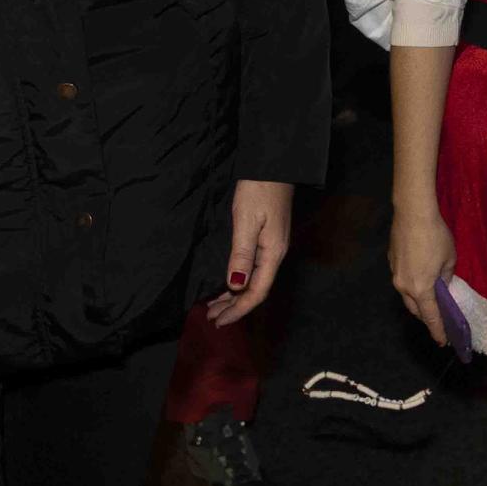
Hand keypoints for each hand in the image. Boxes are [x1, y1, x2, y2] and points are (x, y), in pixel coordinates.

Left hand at [205, 179, 292, 325]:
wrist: (274, 164)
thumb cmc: (260, 189)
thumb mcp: (247, 220)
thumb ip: (241, 254)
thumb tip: (236, 285)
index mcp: (273, 253)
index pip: (256, 292)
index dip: (238, 310)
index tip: (218, 321)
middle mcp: (275, 253)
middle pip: (256, 289)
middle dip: (234, 306)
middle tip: (211, 318)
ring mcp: (272, 246)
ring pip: (254, 280)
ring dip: (234, 295)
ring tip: (215, 306)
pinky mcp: (267, 238)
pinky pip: (253, 268)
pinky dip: (238, 280)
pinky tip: (228, 283)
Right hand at [388, 202, 456, 344]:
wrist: (412, 212)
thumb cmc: (435, 236)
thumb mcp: (450, 258)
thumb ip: (446, 276)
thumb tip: (441, 284)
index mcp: (421, 289)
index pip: (430, 316)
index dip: (437, 330)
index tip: (442, 342)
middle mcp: (404, 287)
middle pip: (415, 309)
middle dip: (426, 316)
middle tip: (438, 319)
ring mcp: (395, 274)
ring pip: (406, 296)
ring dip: (418, 300)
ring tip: (430, 299)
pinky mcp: (390, 262)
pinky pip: (402, 280)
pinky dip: (411, 284)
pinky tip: (419, 275)